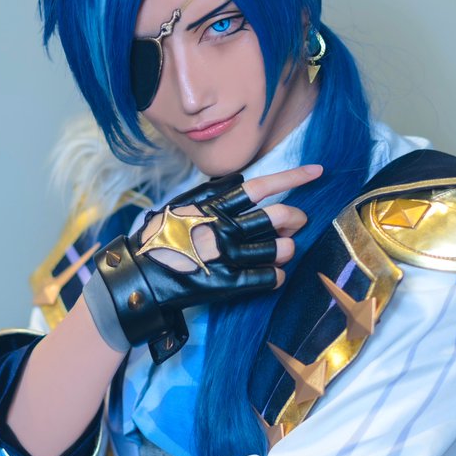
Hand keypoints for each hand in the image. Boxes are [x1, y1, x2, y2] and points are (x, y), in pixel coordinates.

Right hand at [93, 164, 321, 360]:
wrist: (138, 275)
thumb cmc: (159, 237)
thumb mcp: (182, 204)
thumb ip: (211, 191)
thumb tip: (238, 179)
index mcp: (214, 205)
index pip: (261, 186)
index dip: (292, 178)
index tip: (317, 172)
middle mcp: (223, 227)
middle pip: (276, 217)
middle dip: (295, 218)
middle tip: (297, 222)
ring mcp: (226, 256)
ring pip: (277, 249)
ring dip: (288, 249)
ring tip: (286, 249)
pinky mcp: (225, 283)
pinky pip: (266, 278)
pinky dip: (277, 276)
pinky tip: (276, 275)